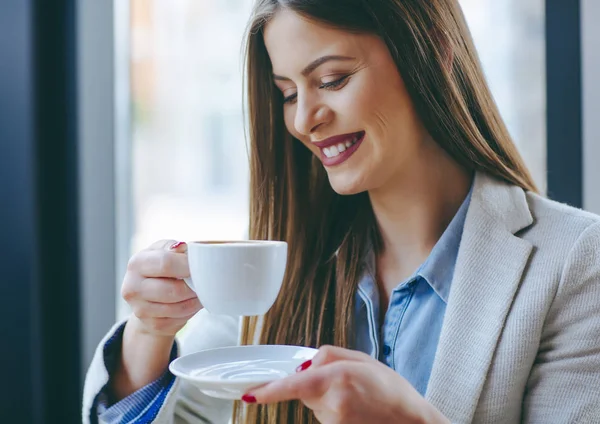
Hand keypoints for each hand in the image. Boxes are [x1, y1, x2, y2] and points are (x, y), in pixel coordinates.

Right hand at [121, 239, 200, 336]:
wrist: (148, 297)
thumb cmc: (160, 269)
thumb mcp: (163, 251)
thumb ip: (172, 248)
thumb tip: (181, 246)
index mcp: (136, 263)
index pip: (165, 263)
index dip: (188, 265)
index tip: (202, 265)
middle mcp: (132, 287)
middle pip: (174, 290)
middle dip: (194, 286)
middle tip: (205, 281)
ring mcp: (140, 309)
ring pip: (179, 307)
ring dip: (196, 299)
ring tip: (201, 290)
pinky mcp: (152, 325)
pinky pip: (180, 318)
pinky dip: (192, 310)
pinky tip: (192, 301)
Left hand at [243, 346, 449, 423]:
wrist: (411, 421)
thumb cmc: (391, 389)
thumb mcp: (362, 359)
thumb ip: (328, 356)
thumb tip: (304, 366)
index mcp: (338, 379)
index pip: (294, 385)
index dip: (269, 391)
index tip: (250, 394)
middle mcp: (333, 403)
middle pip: (303, 390)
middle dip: (313, 382)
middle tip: (343, 380)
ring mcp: (334, 422)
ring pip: (313, 404)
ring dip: (325, 397)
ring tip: (355, 396)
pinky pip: (323, 416)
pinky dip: (333, 409)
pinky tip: (355, 408)